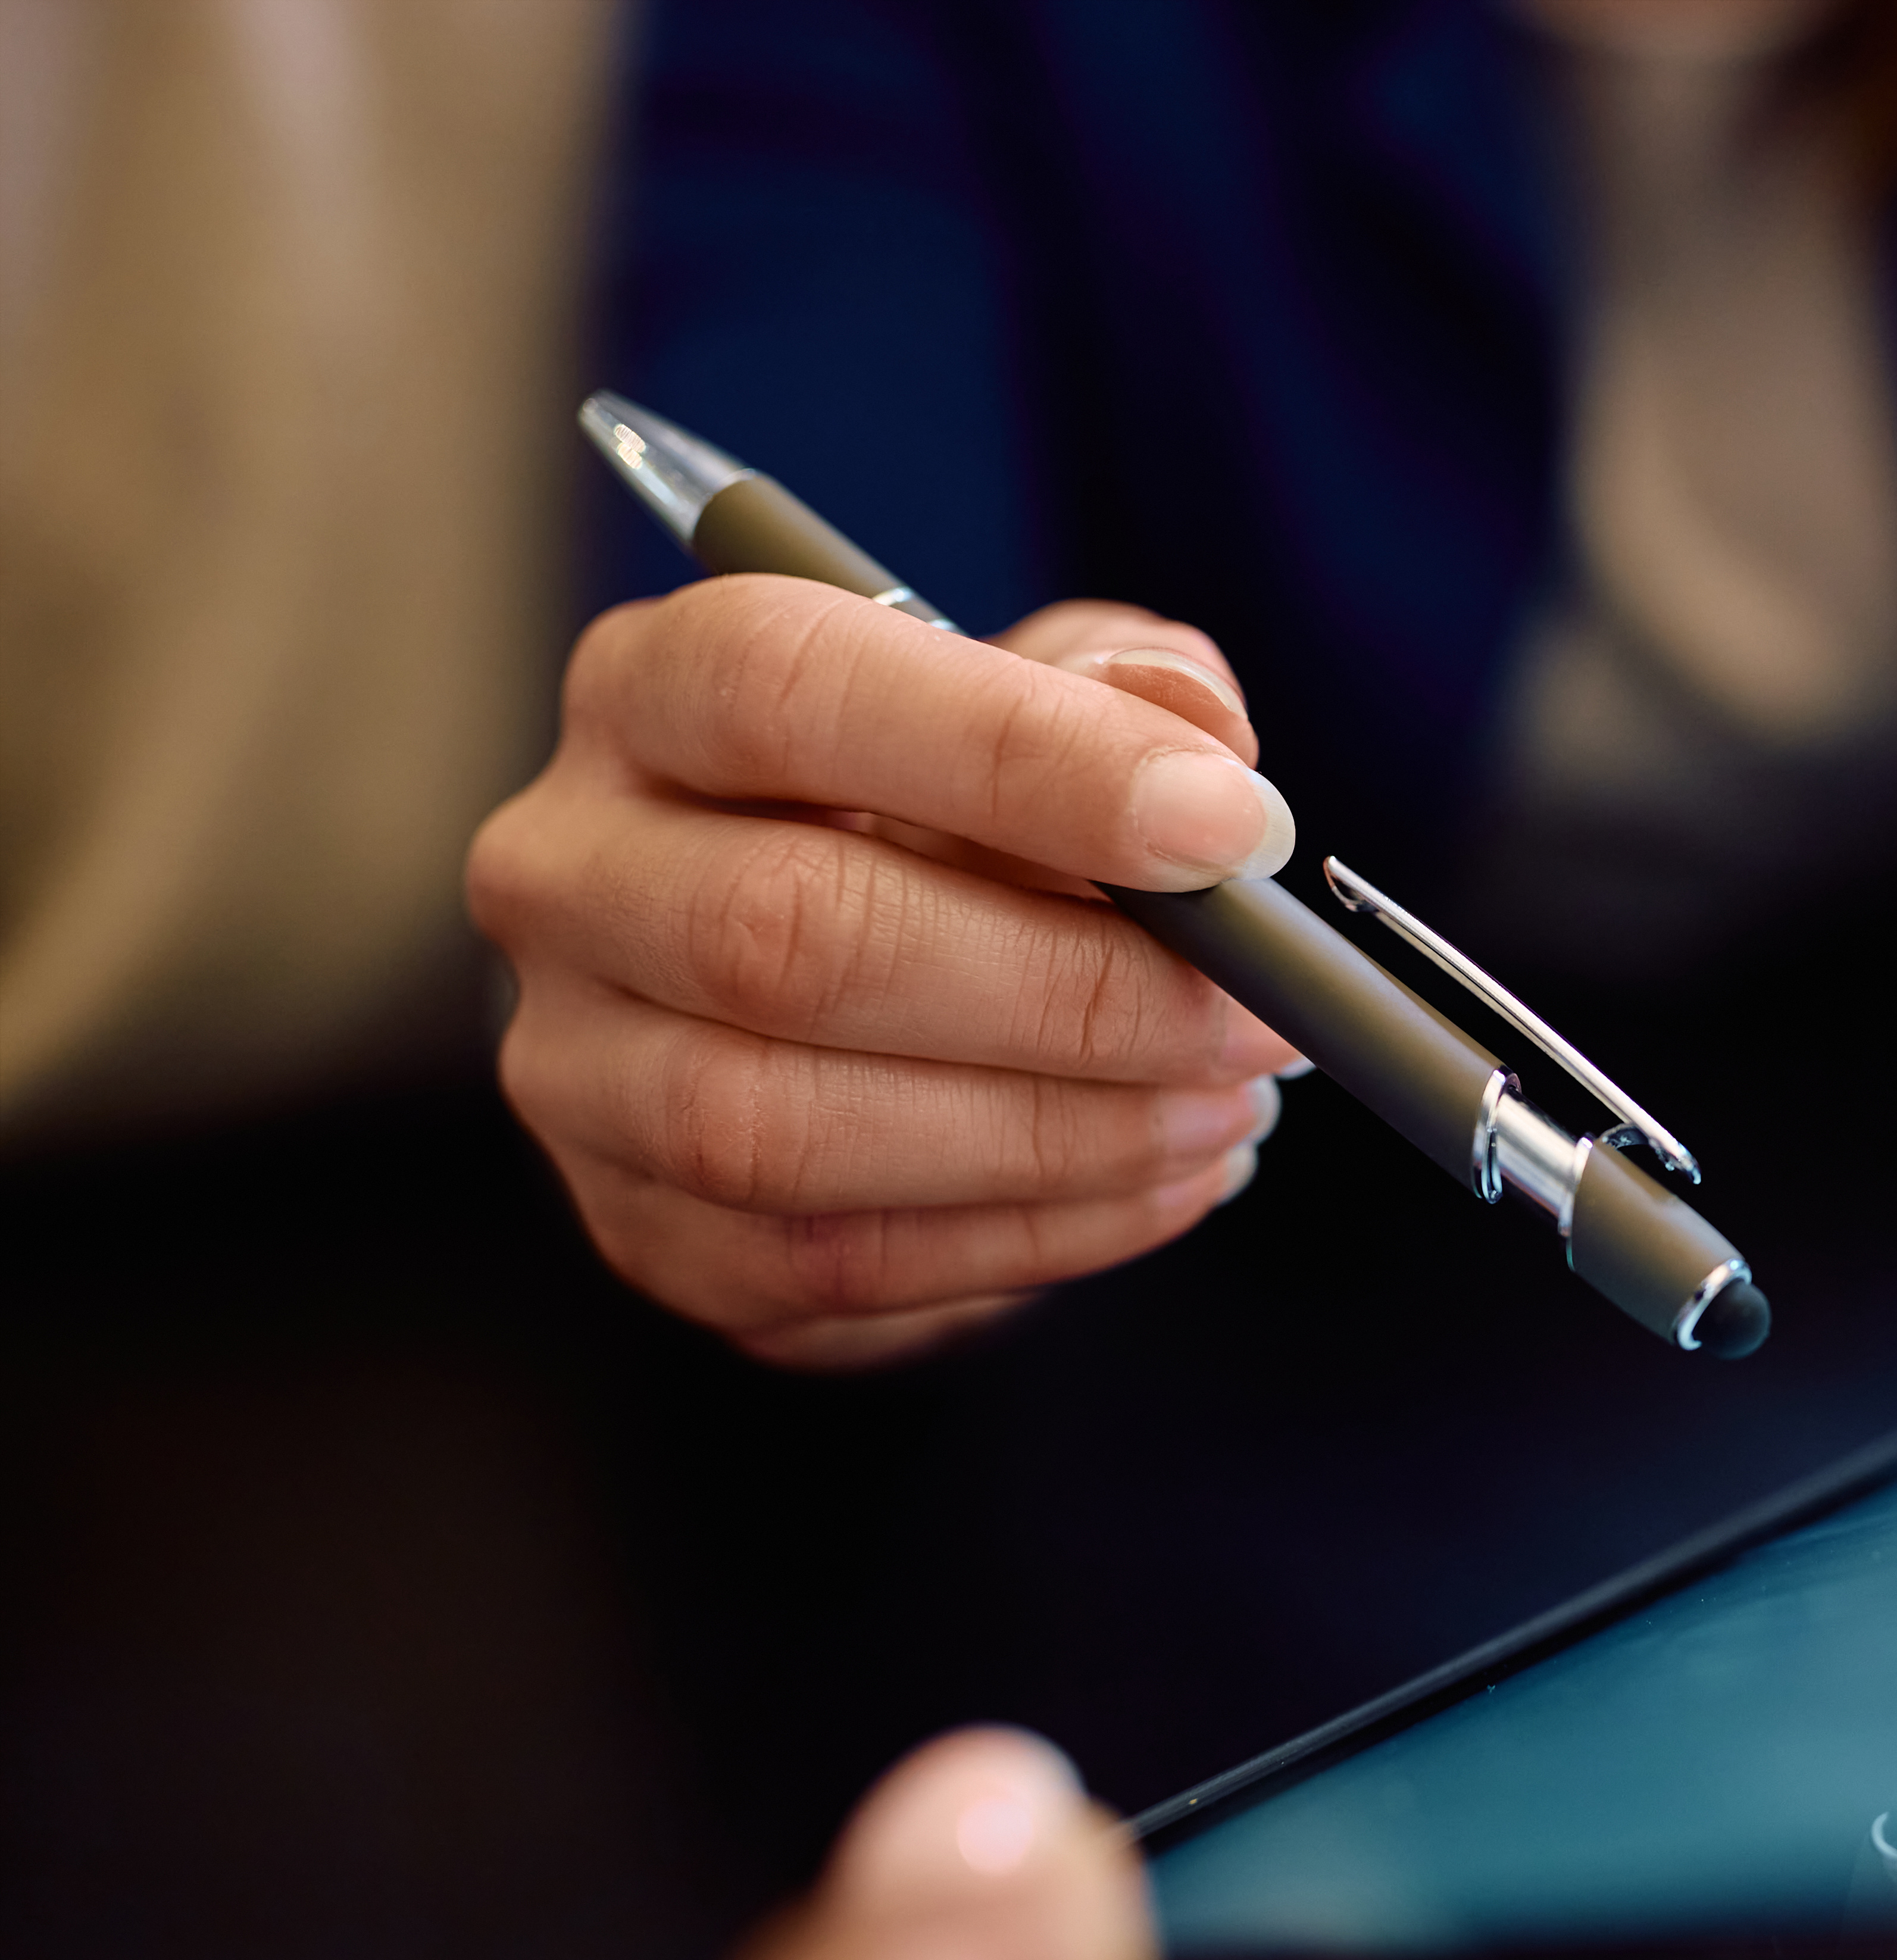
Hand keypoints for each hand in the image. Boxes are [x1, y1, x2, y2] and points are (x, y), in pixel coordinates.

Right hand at [469, 586, 1307, 1367]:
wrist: (836, 983)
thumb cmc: (941, 813)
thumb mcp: (1030, 703)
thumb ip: (1117, 689)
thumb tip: (1206, 732)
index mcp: (649, 691)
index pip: (788, 686)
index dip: (1024, 754)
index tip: (1231, 824)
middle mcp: (566, 872)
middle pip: (787, 934)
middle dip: (1069, 986)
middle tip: (1255, 1012)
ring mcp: (580, 1069)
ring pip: (789, 1127)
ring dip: (1060, 1130)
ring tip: (1225, 1104)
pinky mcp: (644, 1231)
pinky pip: (834, 1261)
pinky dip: (1038, 1231)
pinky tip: (1167, 1179)